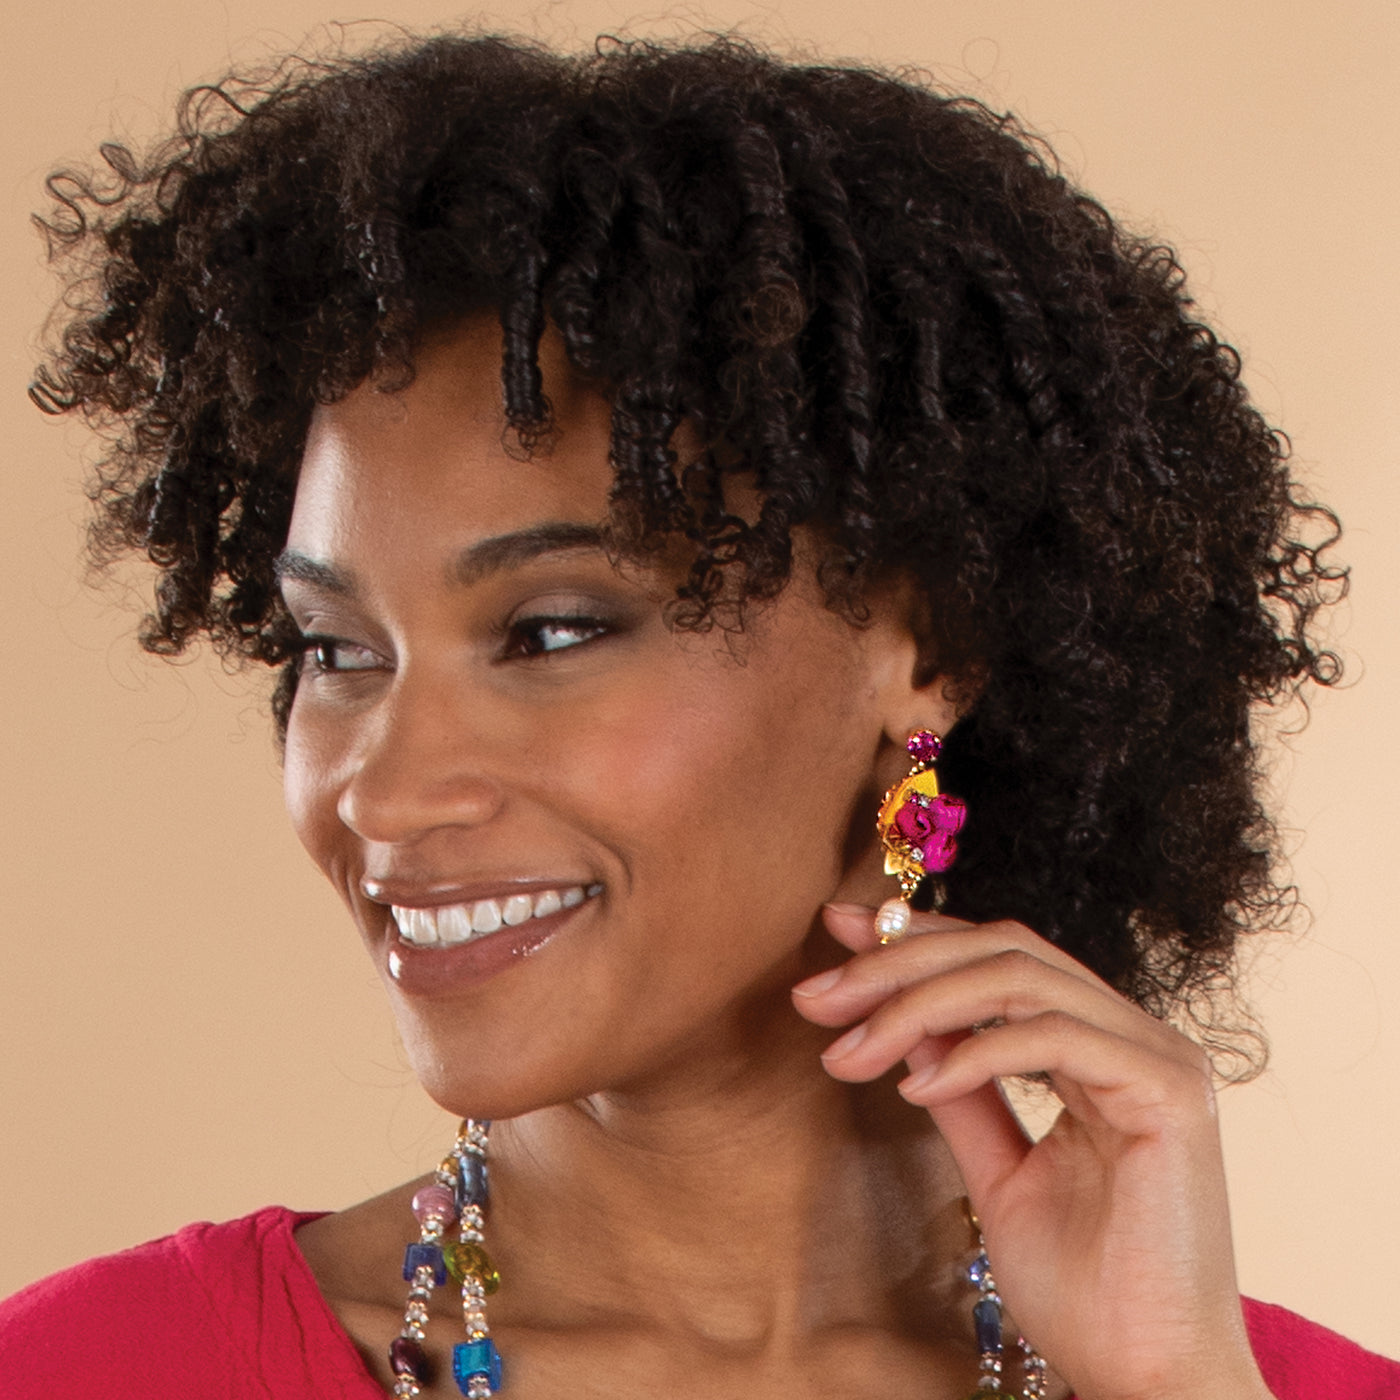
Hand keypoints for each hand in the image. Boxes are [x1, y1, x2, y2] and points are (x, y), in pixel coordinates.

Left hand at [791, 904, 1274, 1399]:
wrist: (1148, 1383)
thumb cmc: (1085, 1291)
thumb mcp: (997, 1171)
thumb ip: (961, 1090)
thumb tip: (902, 1023)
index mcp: (1103, 1047)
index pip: (1002, 955)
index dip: (918, 936)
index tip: (835, 934)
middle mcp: (1136, 1036)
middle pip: (1003, 948)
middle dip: (898, 962)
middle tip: (817, 995)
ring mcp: (1159, 1057)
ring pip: (1019, 977)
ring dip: (917, 1003)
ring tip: (852, 1050)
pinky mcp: (1169, 1092)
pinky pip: (1053, 1035)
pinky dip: (973, 1053)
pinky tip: (916, 1088)